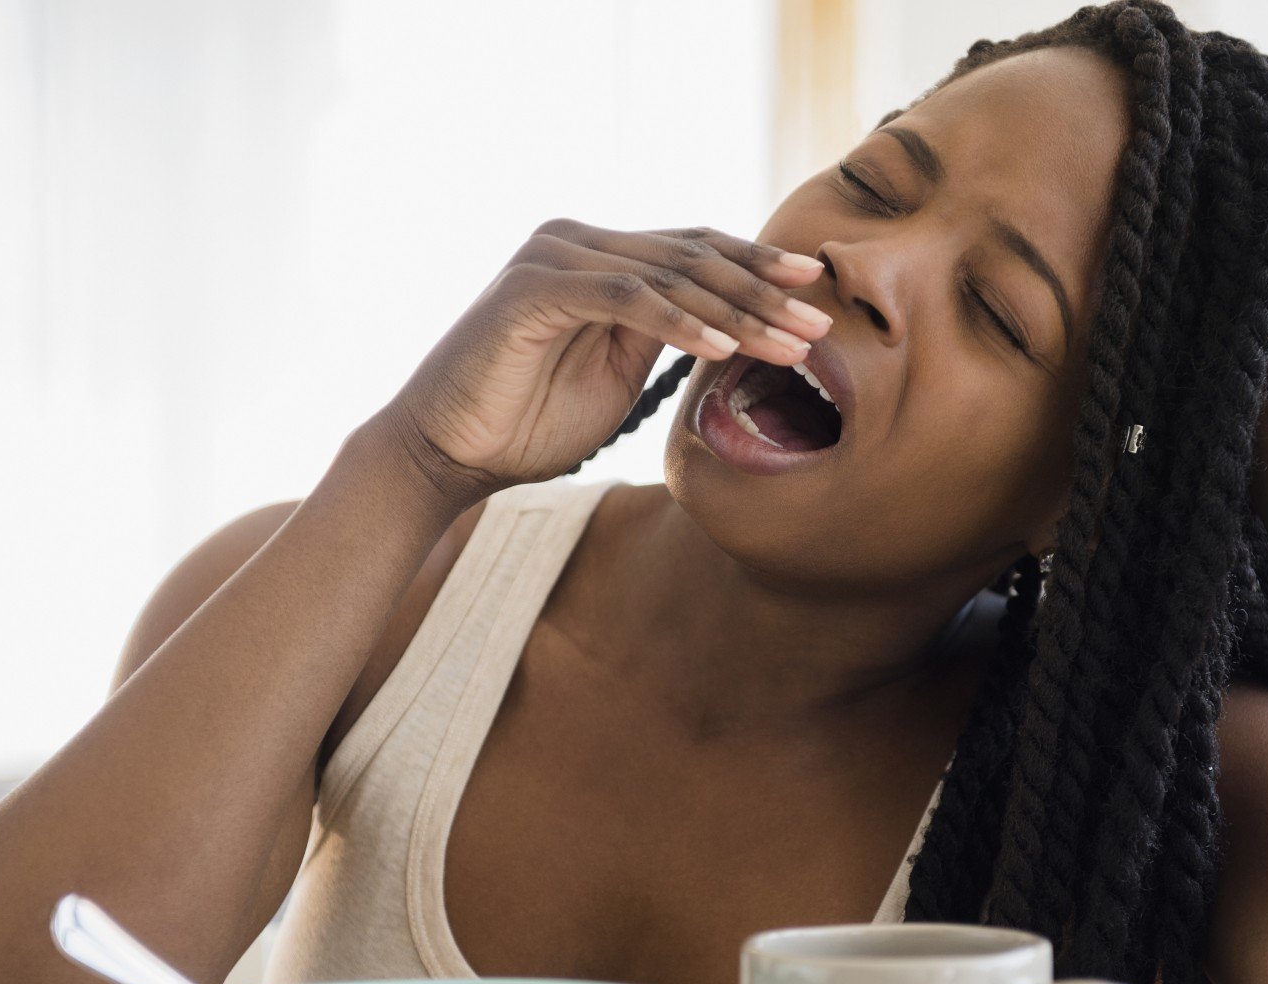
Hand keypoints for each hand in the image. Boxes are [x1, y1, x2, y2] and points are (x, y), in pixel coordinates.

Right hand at [377, 219, 829, 501]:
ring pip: (667, 274)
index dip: (758, 267)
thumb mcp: (618, 380)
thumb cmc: (526, 425)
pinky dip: (680, 323)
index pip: (694, 251)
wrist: (447, 456)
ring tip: (790, 342)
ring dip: (736, 310)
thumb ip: (664, 342)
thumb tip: (733, 329)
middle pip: (691, 255)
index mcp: (600, 259)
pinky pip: (624, 298)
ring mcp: (552, 258)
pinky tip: (725, 348)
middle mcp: (576, 242)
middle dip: (763, 290)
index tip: (816, 290)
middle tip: (820, 320)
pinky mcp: (532, 289)